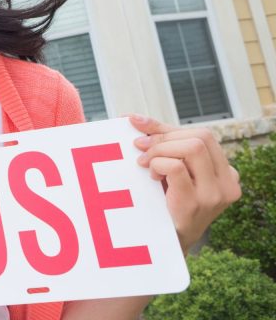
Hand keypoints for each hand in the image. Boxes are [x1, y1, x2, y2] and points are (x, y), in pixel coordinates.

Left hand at [129, 115, 241, 252]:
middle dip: (165, 138)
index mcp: (226, 171)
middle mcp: (228, 181)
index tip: (139, 126)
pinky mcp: (197, 203)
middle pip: (201, 136)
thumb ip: (162, 143)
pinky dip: (158, 165)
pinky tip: (152, 177)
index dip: (168, 128)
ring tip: (147, 165)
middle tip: (141, 149)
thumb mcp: (172, 170)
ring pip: (192, 147)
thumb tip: (134, 118)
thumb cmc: (167, 202)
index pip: (203, 135)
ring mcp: (215, 194)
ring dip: (161, 150)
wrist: (165, 244)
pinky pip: (176, 168)